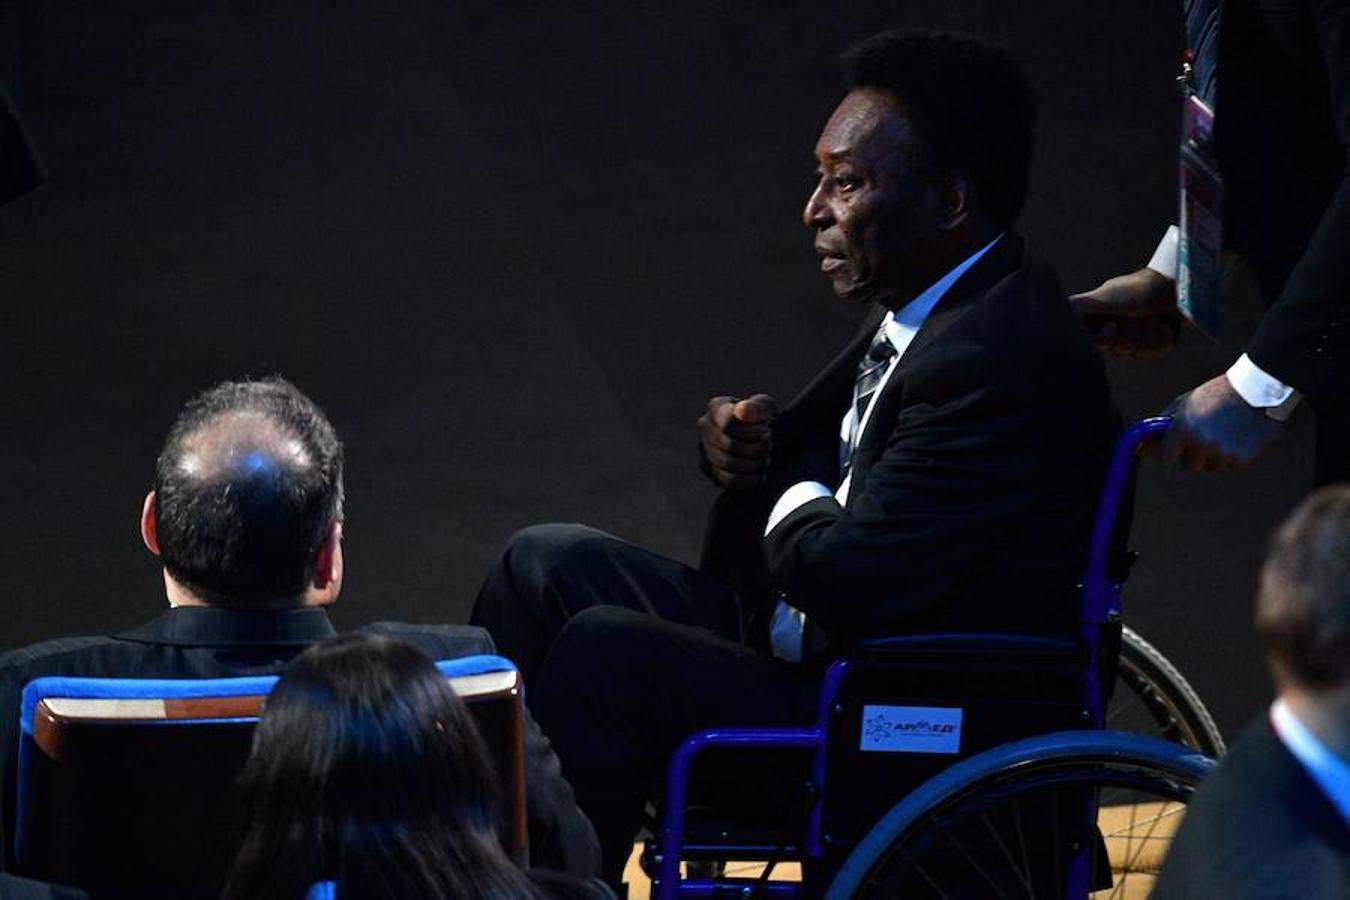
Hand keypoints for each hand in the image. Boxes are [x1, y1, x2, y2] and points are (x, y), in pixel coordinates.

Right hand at [698, 394, 777, 488]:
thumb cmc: (763, 420)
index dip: (750, 432)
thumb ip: (757, 407)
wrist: (761, 437)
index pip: (727, 423)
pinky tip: (761, 475)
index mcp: (717, 407)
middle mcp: (705, 426)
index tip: (768, 432)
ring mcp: (704, 449)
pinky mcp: (709, 470)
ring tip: (767, 459)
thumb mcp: (766, 408)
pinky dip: (748, 480)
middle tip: (770, 447)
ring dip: (753, 464)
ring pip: (727, 463)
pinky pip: (727, 479)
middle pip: (728, 445)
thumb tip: (742, 412)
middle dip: (755, 449)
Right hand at [1070, 268, 1181, 359]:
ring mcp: (1135, 337)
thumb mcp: (1106, 296)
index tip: (1112, 326)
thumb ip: (1079, 307)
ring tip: (1154, 316)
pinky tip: (1164, 325)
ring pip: (1137, 353)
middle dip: (1131, 333)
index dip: (1102, 340)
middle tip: (1137, 314)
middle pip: (1117, 350)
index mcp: (1098, 318)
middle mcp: (1114, 329)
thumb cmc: (1140, 288)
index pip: (1090, 344)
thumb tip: (1058, 311)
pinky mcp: (1154, 343)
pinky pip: (1154, 353)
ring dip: (1149, 333)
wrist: (1178, 286)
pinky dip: (1162, 338)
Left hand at [1152, 375, 1283, 470]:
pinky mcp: (1242, 459)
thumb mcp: (1183, 404)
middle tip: (1206, 434)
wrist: (1255, 390)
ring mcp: (1223, 453)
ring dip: (1214, 455)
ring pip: (1211, 466)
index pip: (1166, 457)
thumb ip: (1163, 426)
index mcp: (1183, 429)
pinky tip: (1239, 436)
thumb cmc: (1214, 395)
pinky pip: (1230, 465)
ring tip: (1225, 431)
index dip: (1170, 452)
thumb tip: (1140, 446)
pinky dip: (1233, 455)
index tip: (1176, 447)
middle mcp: (1202, 443)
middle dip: (1193, 454)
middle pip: (1188, 465)